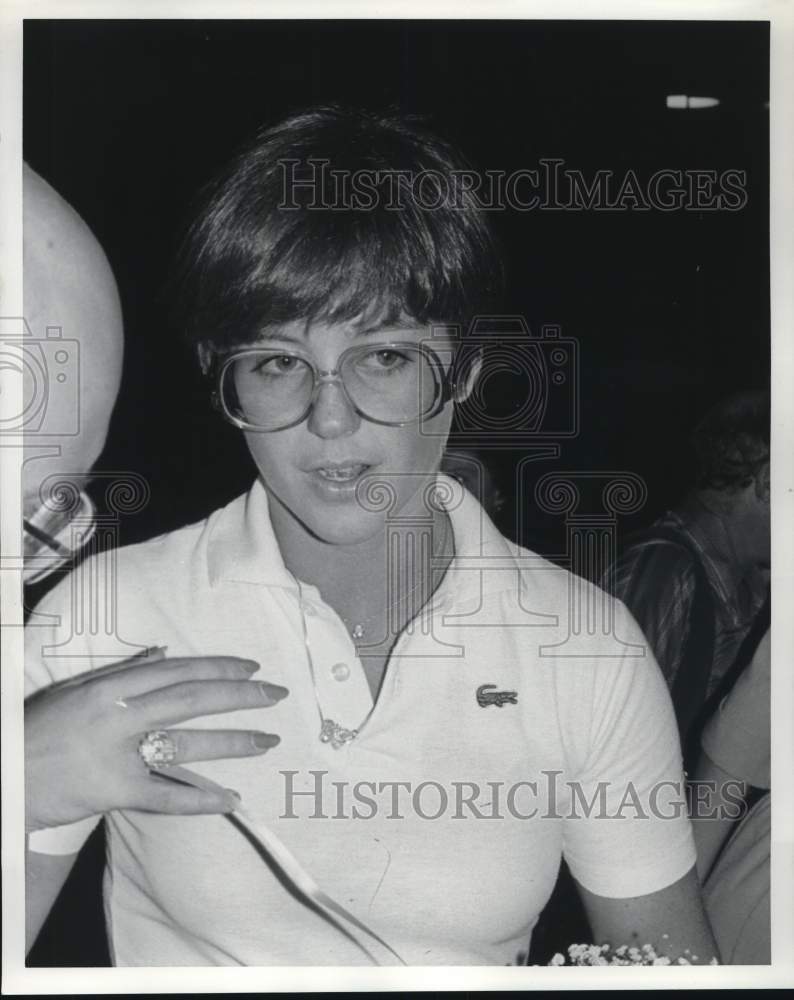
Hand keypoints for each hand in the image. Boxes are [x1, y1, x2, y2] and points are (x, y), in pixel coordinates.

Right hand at [25, 652, 287, 830]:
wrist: (8, 774)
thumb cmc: (41, 728)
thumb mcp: (78, 689)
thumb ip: (123, 671)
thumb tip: (163, 652)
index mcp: (112, 686)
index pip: (178, 670)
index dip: (219, 667)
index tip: (252, 667)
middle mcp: (120, 714)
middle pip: (192, 699)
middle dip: (240, 695)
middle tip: (275, 695)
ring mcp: (119, 754)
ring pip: (187, 743)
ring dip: (233, 742)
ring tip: (267, 740)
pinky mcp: (116, 792)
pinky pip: (166, 797)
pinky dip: (200, 800)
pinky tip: (232, 800)